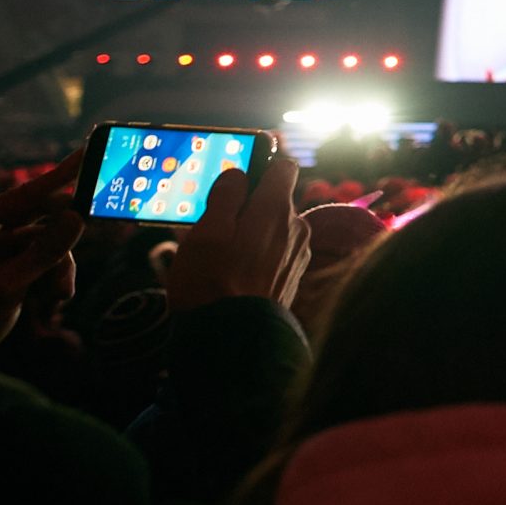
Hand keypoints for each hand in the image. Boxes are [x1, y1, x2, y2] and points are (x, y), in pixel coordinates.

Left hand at [0, 151, 85, 358]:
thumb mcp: (3, 288)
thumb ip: (42, 254)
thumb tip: (77, 218)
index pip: (18, 197)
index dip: (55, 177)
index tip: (86, 154)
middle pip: (36, 219)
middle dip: (61, 239)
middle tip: (91, 231)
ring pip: (43, 243)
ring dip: (58, 265)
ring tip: (62, 292)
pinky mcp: (5, 268)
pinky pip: (39, 260)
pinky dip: (52, 275)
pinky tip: (55, 295)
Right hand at [168, 148, 310, 313]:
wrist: (232, 339)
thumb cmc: (211, 283)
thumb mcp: (206, 232)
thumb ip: (225, 196)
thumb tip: (237, 174)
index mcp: (275, 210)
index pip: (283, 166)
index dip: (261, 165)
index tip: (238, 179)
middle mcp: (296, 227)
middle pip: (275, 200)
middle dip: (249, 207)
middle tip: (217, 227)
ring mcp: (299, 253)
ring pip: (275, 228)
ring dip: (253, 233)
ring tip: (222, 257)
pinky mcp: (294, 276)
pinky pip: (278, 251)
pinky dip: (261, 255)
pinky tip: (236, 274)